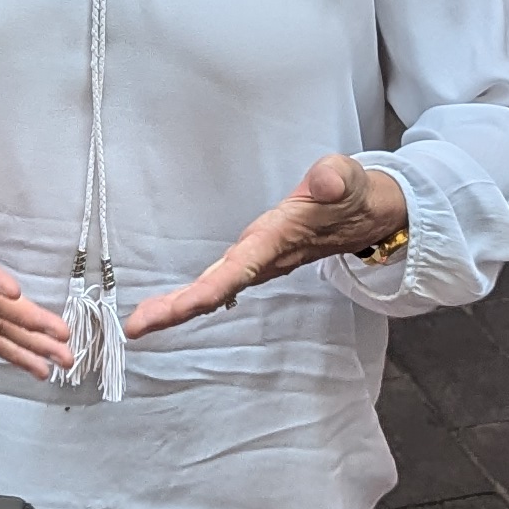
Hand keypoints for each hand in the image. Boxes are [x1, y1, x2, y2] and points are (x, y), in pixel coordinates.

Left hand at [122, 157, 408, 338]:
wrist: (373, 214)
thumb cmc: (355, 195)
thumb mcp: (349, 180)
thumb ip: (335, 180)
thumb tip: (324, 181)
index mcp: (278, 241)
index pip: (236, 272)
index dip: (202, 294)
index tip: (170, 311)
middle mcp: (265, 259)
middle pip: (215, 291)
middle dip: (176, 311)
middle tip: (134, 328)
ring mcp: (261, 262)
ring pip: (214, 290)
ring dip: (178, 306)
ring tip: (139, 323)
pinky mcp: (258, 258)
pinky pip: (219, 281)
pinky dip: (192, 296)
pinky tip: (171, 306)